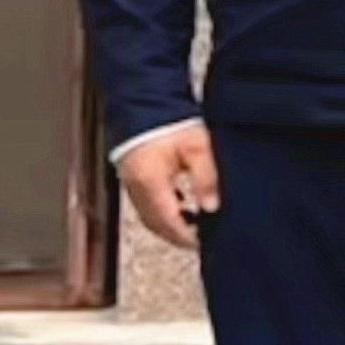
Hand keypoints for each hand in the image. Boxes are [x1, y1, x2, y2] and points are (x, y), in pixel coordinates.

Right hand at [112, 121, 217, 250]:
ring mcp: (131, 184)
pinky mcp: (132, 177)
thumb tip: (213, 206)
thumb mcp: (197, 147)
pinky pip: (147, 205)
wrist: (143, 102)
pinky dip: (164, 212)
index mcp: (151, 183)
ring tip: (195, 225)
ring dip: (170, 225)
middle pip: (157, 225)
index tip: (206, 241)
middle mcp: (136, 188)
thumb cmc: (169, 122)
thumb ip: (206, 177)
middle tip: (202, 238)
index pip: (169, 222)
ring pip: (150, 218)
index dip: (187, 236)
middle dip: (178, 235)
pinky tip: (182, 206)